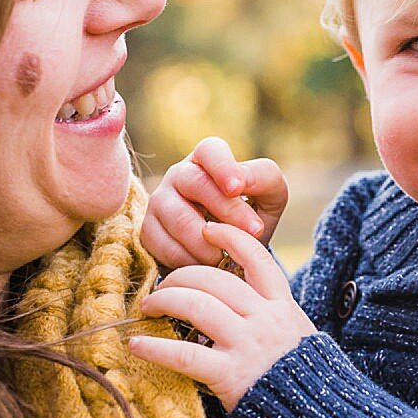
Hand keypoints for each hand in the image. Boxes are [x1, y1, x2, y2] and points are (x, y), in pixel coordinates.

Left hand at [131, 221, 314, 408]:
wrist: (317, 415)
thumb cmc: (301, 375)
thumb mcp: (296, 332)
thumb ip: (270, 311)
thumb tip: (235, 292)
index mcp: (281, 304)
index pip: (256, 257)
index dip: (229, 237)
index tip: (207, 230)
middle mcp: (265, 318)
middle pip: (214, 279)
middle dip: (180, 276)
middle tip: (162, 287)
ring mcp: (246, 344)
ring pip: (196, 306)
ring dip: (164, 300)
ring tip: (148, 307)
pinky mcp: (229, 374)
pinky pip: (184, 354)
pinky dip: (155, 347)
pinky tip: (138, 345)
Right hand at [141, 136, 288, 268]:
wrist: (230, 251)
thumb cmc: (252, 215)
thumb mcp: (270, 195)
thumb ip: (264, 179)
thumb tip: (241, 182)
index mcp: (208, 158)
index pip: (210, 151)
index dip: (223, 167)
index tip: (237, 188)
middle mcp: (179, 174)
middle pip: (195, 184)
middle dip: (227, 210)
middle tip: (254, 232)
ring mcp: (159, 202)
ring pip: (180, 220)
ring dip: (211, 242)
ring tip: (231, 255)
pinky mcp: (148, 231)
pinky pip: (165, 247)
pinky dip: (191, 260)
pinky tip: (207, 266)